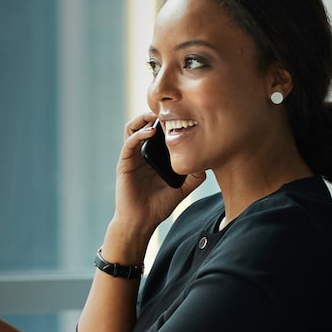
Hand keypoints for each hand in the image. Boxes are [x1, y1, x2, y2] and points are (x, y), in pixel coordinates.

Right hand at [114, 113, 207, 232]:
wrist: (141, 222)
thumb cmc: (158, 206)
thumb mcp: (182, 189)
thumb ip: (194, 177)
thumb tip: (208, 164)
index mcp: (154, 157)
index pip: (158, 132)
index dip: (167, 121)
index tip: (181, 113)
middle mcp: (142, 153)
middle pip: (144, 125)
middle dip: (155, 114)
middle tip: (170, 109)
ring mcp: (132, 157)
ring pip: (132, 128)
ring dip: (143, 119)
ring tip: (156, 115)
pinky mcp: (124, 163)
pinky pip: (129, 143)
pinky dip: (138, 134)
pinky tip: (150, 132)